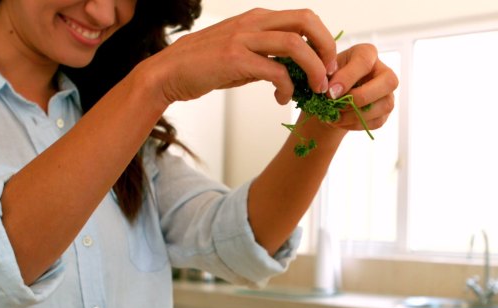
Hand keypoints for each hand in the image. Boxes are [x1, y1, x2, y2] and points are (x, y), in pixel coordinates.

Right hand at [143, 8, 337, 104]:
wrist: (168, 73)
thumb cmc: (204, 66)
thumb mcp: (240, 53)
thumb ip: (266, 55)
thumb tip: (291, 70)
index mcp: (257, 18)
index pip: (304, 18)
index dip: (323, 40)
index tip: (326, 65)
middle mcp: (253, 23)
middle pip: (306, 21)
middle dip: (326, 48)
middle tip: (329, 74)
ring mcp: (244, 38)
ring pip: (295, 44)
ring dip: (313, 68)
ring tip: (315, 89)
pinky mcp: (235, 59)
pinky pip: (275, 70)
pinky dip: (287, 87)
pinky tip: (282, 99)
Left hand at [320, 44, 398, 132]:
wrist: (329, 96)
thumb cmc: (328, 77)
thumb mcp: (324, 71)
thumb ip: (327, 76)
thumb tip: (332, 92)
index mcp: (367, 53)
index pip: (364, 61)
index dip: (347, 78)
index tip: (330, 92)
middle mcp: (383, 70)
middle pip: (388, 82)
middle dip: (359, 97)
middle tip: (336, 105)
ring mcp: (388, 92)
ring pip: (385, 105)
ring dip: (356, 115)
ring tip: (334, 116)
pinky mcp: (385, 111)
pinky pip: (377, 121)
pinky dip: (356, 125)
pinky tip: (340, 121)